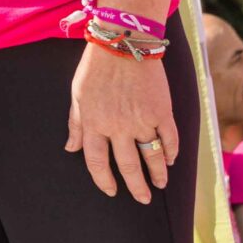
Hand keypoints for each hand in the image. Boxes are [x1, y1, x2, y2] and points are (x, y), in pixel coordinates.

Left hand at [68, 43, 177, 202]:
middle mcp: (118, 127)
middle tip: (142, 199)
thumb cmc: (96, 68)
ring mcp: (142, 121)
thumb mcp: (77, 95)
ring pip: (152, 157)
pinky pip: (170, 139)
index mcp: (94, 123)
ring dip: (158, 174)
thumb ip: (76, 124)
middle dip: (136, 187)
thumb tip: (71, 148)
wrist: (124, 44)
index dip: (104, 180)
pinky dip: (172, 153)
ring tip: (160, 184)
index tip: (111, 191)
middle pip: (128, 166)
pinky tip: (171, 160)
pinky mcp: (162, 112)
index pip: (97, 162)